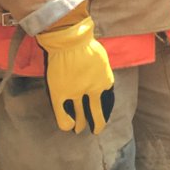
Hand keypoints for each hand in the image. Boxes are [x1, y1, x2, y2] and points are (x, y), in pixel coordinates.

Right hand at [37, 11, 114, 134]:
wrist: (70, 39)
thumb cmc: (87, 45)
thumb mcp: (102, 59)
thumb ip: (103, 73)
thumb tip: (103, 83)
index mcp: (105, 80)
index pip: (108, 101)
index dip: (106, 111)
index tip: (104, 115)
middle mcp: (93, 90)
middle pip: (97, 112)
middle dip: (97, 123)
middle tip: (96, 130)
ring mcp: (76, 92)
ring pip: (80, 116)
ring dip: (80, 125)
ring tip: (78, 130)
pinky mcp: (60, 93)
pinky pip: (63, 115)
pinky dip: (66, 122)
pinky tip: (67, 127)